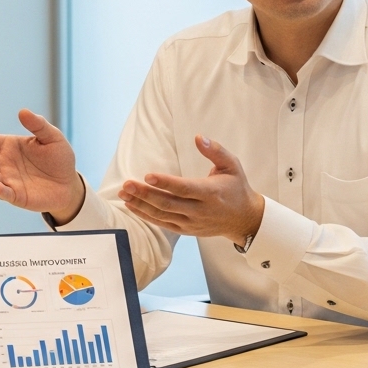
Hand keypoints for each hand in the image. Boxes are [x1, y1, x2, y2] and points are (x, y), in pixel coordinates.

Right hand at [0, 109, 84, 223]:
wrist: (69, 184)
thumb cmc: (58, 158)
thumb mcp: (52, 137)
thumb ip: (38, 125)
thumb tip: (23, 111)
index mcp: (9, 146)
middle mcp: (4, 163)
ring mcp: (9, 180)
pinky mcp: (17, 196)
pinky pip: (6, 193)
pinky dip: (0, 190)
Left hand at [118, 135, 264, 244]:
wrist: (244, 219)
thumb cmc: (236, 188)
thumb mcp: (232, 165)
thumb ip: (215, 150)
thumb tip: (198, 137)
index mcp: (211, 193)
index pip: (184, 188)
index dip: (165, 183)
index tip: (148, 175)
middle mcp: (200, 210)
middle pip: (168, 203)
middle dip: (145, 194)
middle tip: (127, 184)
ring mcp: (192, 222)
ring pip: (162, 215)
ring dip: (141, 205)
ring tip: (124, 194)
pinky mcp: (187, 230)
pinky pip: (163, 224)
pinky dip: (146, 216)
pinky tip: (132, 206)